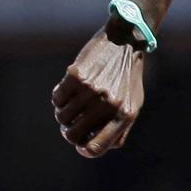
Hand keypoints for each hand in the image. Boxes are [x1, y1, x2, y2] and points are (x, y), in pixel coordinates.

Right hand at [51, 26, 144, 157]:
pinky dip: (59, 97)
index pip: (97, 147)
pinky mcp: (77, 76)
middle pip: (73, 135)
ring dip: (63, 112)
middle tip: (71, 123)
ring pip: (62, 117)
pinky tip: (69, 89)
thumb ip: (119, 129)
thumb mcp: (133, 104)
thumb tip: (93, 148)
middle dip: (69, 131)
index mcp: (125, 115)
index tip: (80, 144)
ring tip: (73, 102)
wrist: (126, 42)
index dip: (84, 149)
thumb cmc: (128, 77)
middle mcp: (110, 104)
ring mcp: (92, 90)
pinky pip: (56, 99)